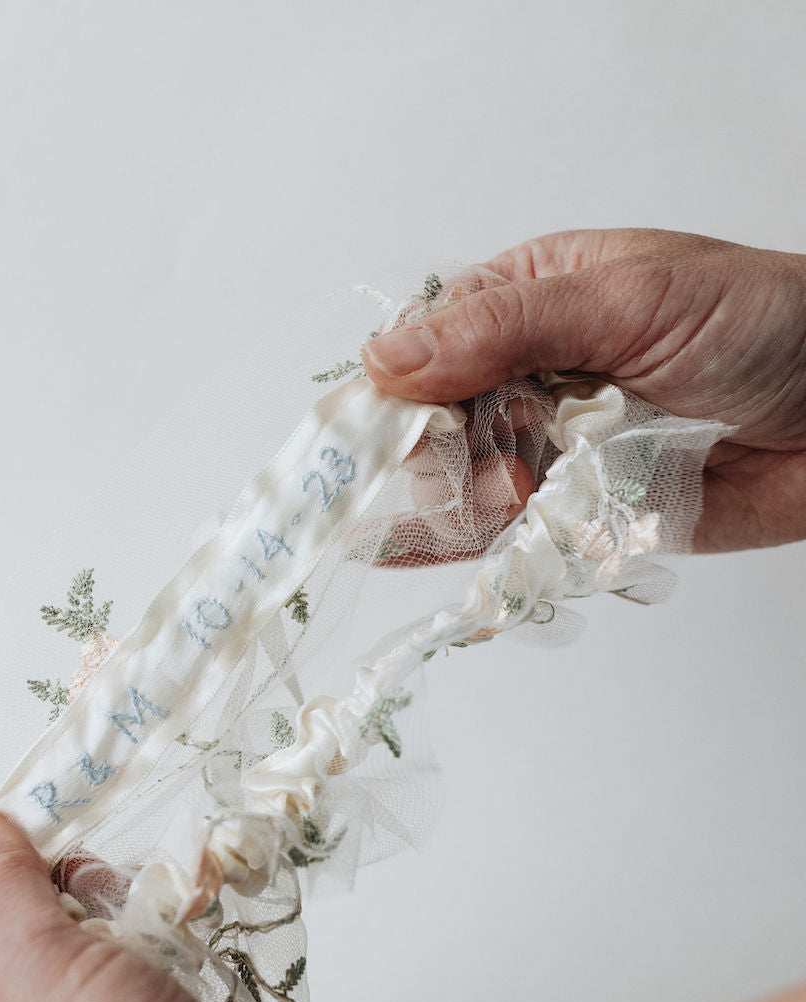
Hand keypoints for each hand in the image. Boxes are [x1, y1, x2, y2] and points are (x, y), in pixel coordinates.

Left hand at [0, 799, 351, 1001]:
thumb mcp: (24, 962)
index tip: (10, 811)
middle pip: (24, 934)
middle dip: (66, 891)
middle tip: (93, 878)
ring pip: (101, 954)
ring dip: (131, 920)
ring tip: (156, 919)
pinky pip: (159, 984)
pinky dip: (176, 955)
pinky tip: (194, 952)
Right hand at [363, 229, 805, 552]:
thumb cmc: (764, 324)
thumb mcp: (631, 300)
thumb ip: (507, 327)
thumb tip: (386, 357)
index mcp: (531, 298)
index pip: (429, 341)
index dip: (407, 386)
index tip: (407, 424)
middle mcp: (530, 373)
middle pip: (437, 423)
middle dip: (453, 454)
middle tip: (503, 471)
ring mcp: (552, 447)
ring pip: (465, 484)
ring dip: (471, 504)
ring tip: (521, 502)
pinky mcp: (579, 512)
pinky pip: (505, 534)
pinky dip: (457, 547)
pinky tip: (392, 553)